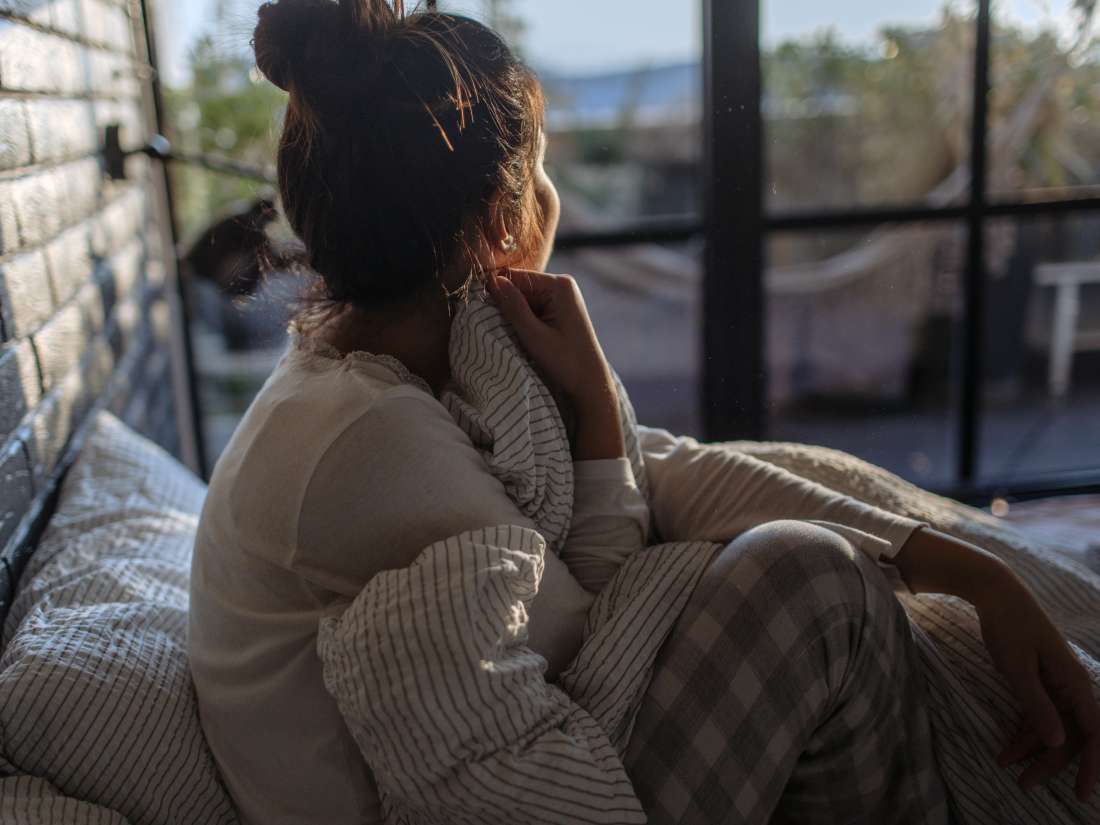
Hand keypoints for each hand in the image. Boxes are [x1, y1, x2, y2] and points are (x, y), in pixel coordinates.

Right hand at [486, 269, 612, 405]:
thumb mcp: (534, 335)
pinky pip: (532, 309)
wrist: (590, 383)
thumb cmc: (566, 362)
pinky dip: (524, 322)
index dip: (497, 293)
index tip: (487, 314)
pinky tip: (527, 336)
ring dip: (515, 316)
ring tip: (519, 336)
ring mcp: (561, 297)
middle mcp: (561, 285)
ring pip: (523, 300)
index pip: (515, 277)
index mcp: (559, 285)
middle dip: (508, 306)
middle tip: (505, 330)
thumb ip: (513, 307)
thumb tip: (491, 282)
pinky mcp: (558, 309)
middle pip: (519, 287)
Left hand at [973, 569, 1099, 800]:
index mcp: (1074, 683)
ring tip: (1006, 767)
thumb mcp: (1017, 668)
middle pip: (1071, 734)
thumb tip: (1060, 742)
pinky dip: (1023, 731)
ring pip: (1052, 727)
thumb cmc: (1007, 625)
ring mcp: (1055, 683)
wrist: (994, 591)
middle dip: (1050, 763)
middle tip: (1025, 786)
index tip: (1082, 791)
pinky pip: (1038, 713)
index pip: (1094, 732)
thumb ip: (1038, 705)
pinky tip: (1005, 748)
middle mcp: (1071, 685)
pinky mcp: (1039, 680)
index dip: (1092, 764)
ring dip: (1032, 749)